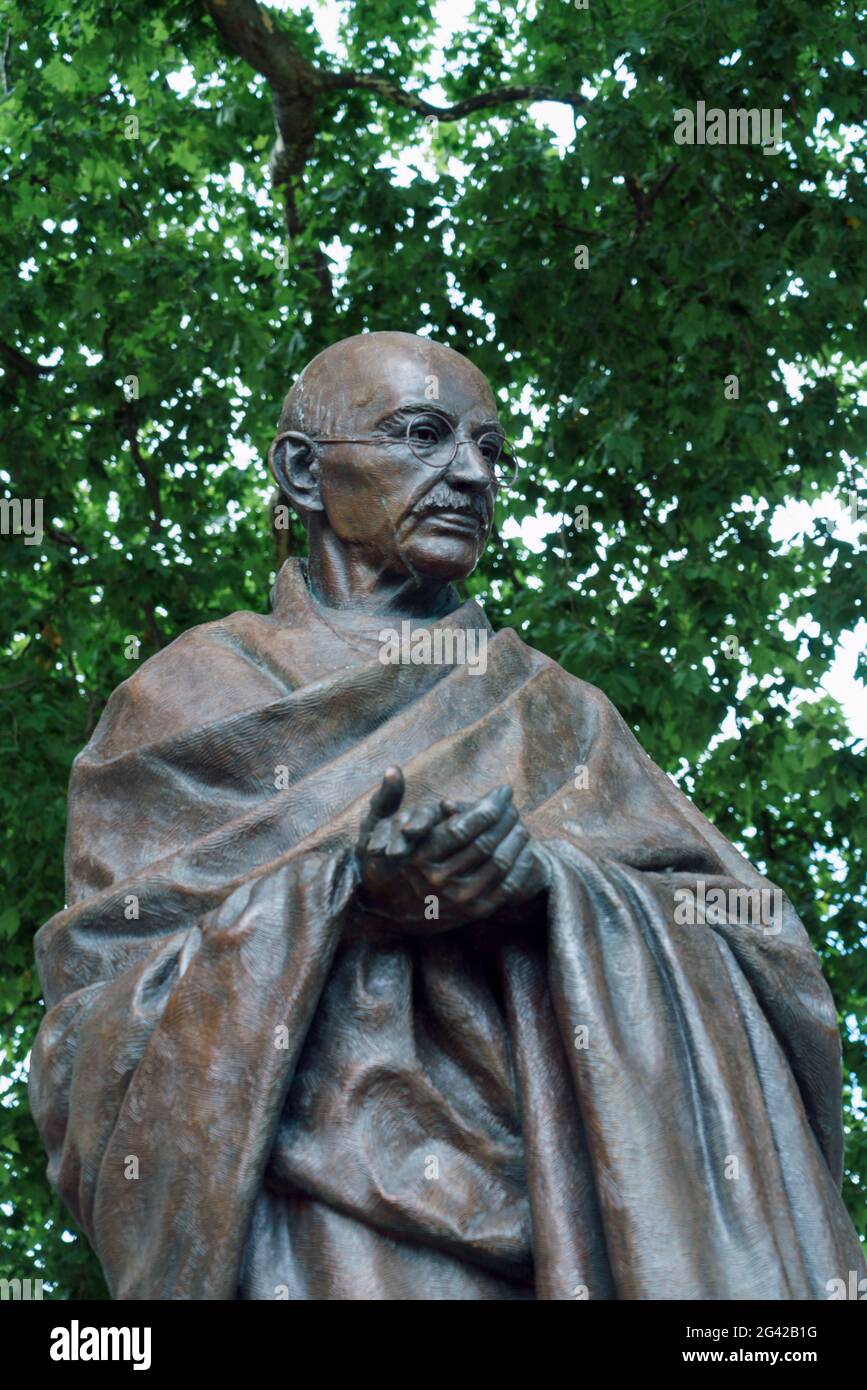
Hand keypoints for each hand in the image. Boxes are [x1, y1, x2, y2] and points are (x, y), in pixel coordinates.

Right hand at [354, 768, 548, 933]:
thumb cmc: (381, 864)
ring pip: (499, 864)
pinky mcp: (472, 912)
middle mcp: (439, 879)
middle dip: (506, 818)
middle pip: (486, 843)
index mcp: (419, 856)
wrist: (382, 914)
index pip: (465, 827)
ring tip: (520, 822)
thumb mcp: (373, 831)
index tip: (503, 790)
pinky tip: (524, 849)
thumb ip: (386, 799)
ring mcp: (458, 899)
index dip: (490, 805)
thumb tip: (393, 769)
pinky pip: (506, 887)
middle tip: (513, 804)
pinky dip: (519, 865)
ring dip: (516, 839)